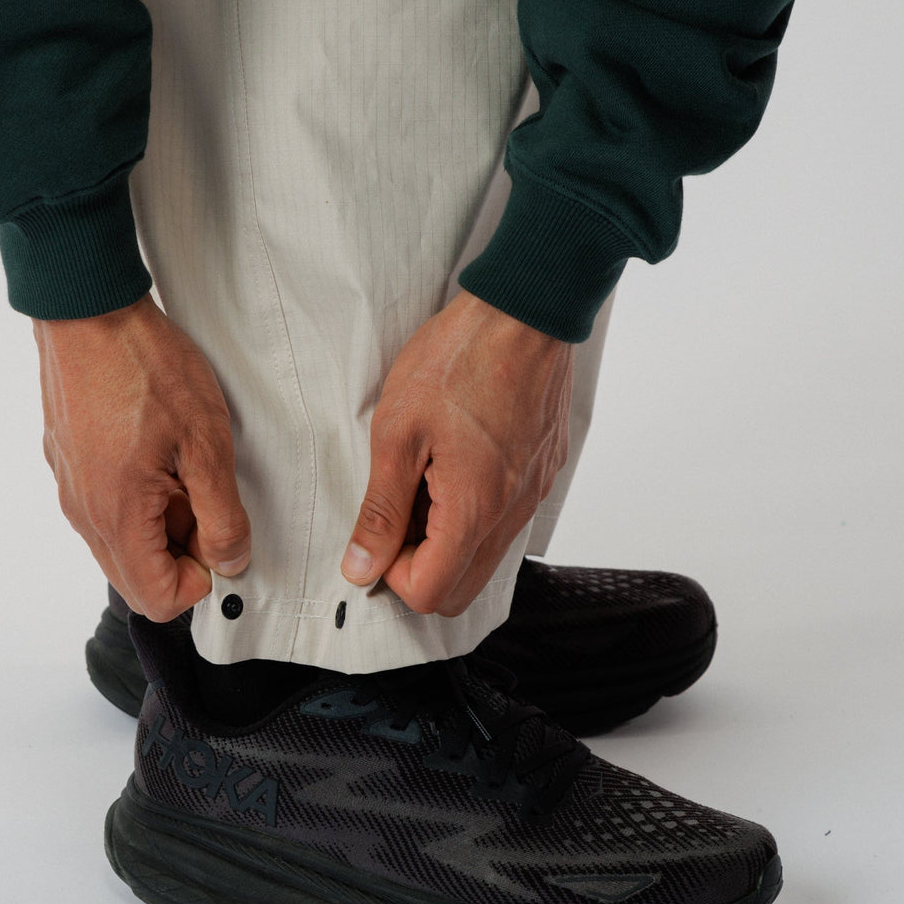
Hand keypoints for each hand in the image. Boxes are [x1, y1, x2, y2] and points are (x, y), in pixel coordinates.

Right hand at [32, 293, 250, 620]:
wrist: (88, 309)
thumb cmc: (145, 367)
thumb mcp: (207, 444)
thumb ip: (221, 515)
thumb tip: (230, 560)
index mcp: (116, 516)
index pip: (156, 599)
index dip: (199, 581)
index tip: (221, 539)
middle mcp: (83, 512)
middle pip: (136, 575)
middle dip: (180, 554)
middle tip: (208, 503)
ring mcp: (70, 486)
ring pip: (121, 540)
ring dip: (161, 523)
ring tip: (185, 467)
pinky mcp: (67, 461)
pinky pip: (105, 505)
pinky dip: (138, 496)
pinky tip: (159, 449)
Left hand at [340, 289, 572, 615]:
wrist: (524, 310)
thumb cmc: (459, 359)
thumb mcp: (397, 433)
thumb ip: (380, 509)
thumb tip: (362, 566)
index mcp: (474, 510)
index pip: (430, 593)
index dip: (392, 573)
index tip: (378, 532)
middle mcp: (512, 513)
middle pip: (461, 590)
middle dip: (419, 567)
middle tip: (395, 514)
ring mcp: (533, 494)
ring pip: (485, 557)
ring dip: (446, 540)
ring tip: (422, 480)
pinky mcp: (542, 471)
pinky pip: (506, 521)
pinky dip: (474, 514)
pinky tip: (453, 463)